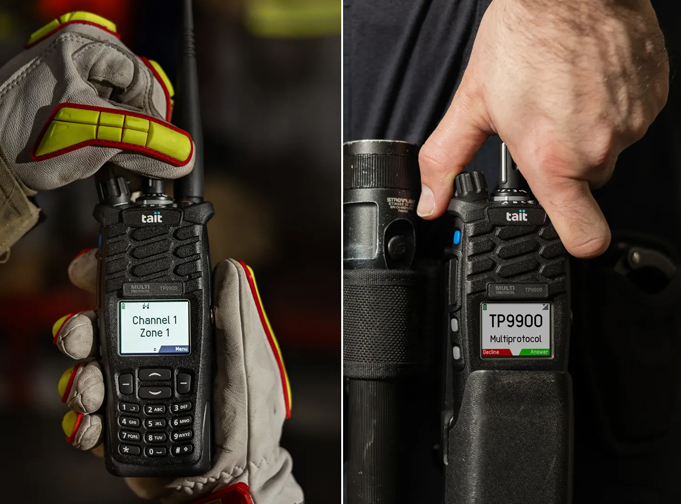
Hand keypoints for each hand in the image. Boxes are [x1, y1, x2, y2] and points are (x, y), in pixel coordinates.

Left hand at [0, 12, 194, 254]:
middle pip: (136, 93)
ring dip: (129, 137)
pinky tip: (107, 155)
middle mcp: (80, 52)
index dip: (156, 116)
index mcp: (83, 43)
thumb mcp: (94, 137)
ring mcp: (75, 74)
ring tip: (116, 158)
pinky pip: (111, 116)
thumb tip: (184, 155)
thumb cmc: (22, 139)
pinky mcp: (73, 97)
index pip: (143, 78)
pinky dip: (115, 139)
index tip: (158, 146)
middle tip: (135, 156)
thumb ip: (146, 141)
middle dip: (141, 128)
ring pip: (126, 107)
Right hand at [53, 249, 302, 503]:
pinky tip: (92, 426)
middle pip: (100, 333)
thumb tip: (230, 269)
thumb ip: (237, 319)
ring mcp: (132, 395)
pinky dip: (80, 423)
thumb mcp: (250, 365)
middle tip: (79, 339)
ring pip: (85, 374)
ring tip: (91, 393)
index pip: (142, 300)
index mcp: (183, 339)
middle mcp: (152, 362)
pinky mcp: (119, 430)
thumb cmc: (250, 425)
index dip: (109, 281)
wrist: (230, 482)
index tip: (88, 269)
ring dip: (78, 379)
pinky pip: (85, 420)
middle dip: (80, 330)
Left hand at [417, 0, 668, 257]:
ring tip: (562, 97)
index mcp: (553, 160)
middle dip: (563, 167)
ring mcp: (631, 122)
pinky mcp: (653, 97)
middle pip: (586, 185)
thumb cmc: (523, 37)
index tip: (560, 230)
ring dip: (586, 134)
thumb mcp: (472, 104)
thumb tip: (431, 200)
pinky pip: (630, 120)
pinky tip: (586, 84)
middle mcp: (597, 148)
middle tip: (543, 129)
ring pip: (607, 149)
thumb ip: (446, 160)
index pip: (585, 237)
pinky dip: (609, 110)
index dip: (573, 242)